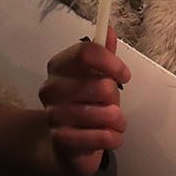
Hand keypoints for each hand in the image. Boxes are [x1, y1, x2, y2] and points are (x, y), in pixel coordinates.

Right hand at [38, 26, 131, 175]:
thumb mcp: (94, 78)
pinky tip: (111, 136)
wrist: (61, 145)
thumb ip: (103, 55)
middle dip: (114, 98)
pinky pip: (102, 137)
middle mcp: (51, 89)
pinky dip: (113, 137)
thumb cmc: (83, 104)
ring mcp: (54, 116)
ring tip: (114, 122)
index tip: (125, 75)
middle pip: (102, 86)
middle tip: (110, 104)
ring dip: (117, 120)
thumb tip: (110, 30)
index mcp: (59, 67)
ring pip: (105, 114)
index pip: (85, 53)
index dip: (111, 62)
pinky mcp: (62, 141)